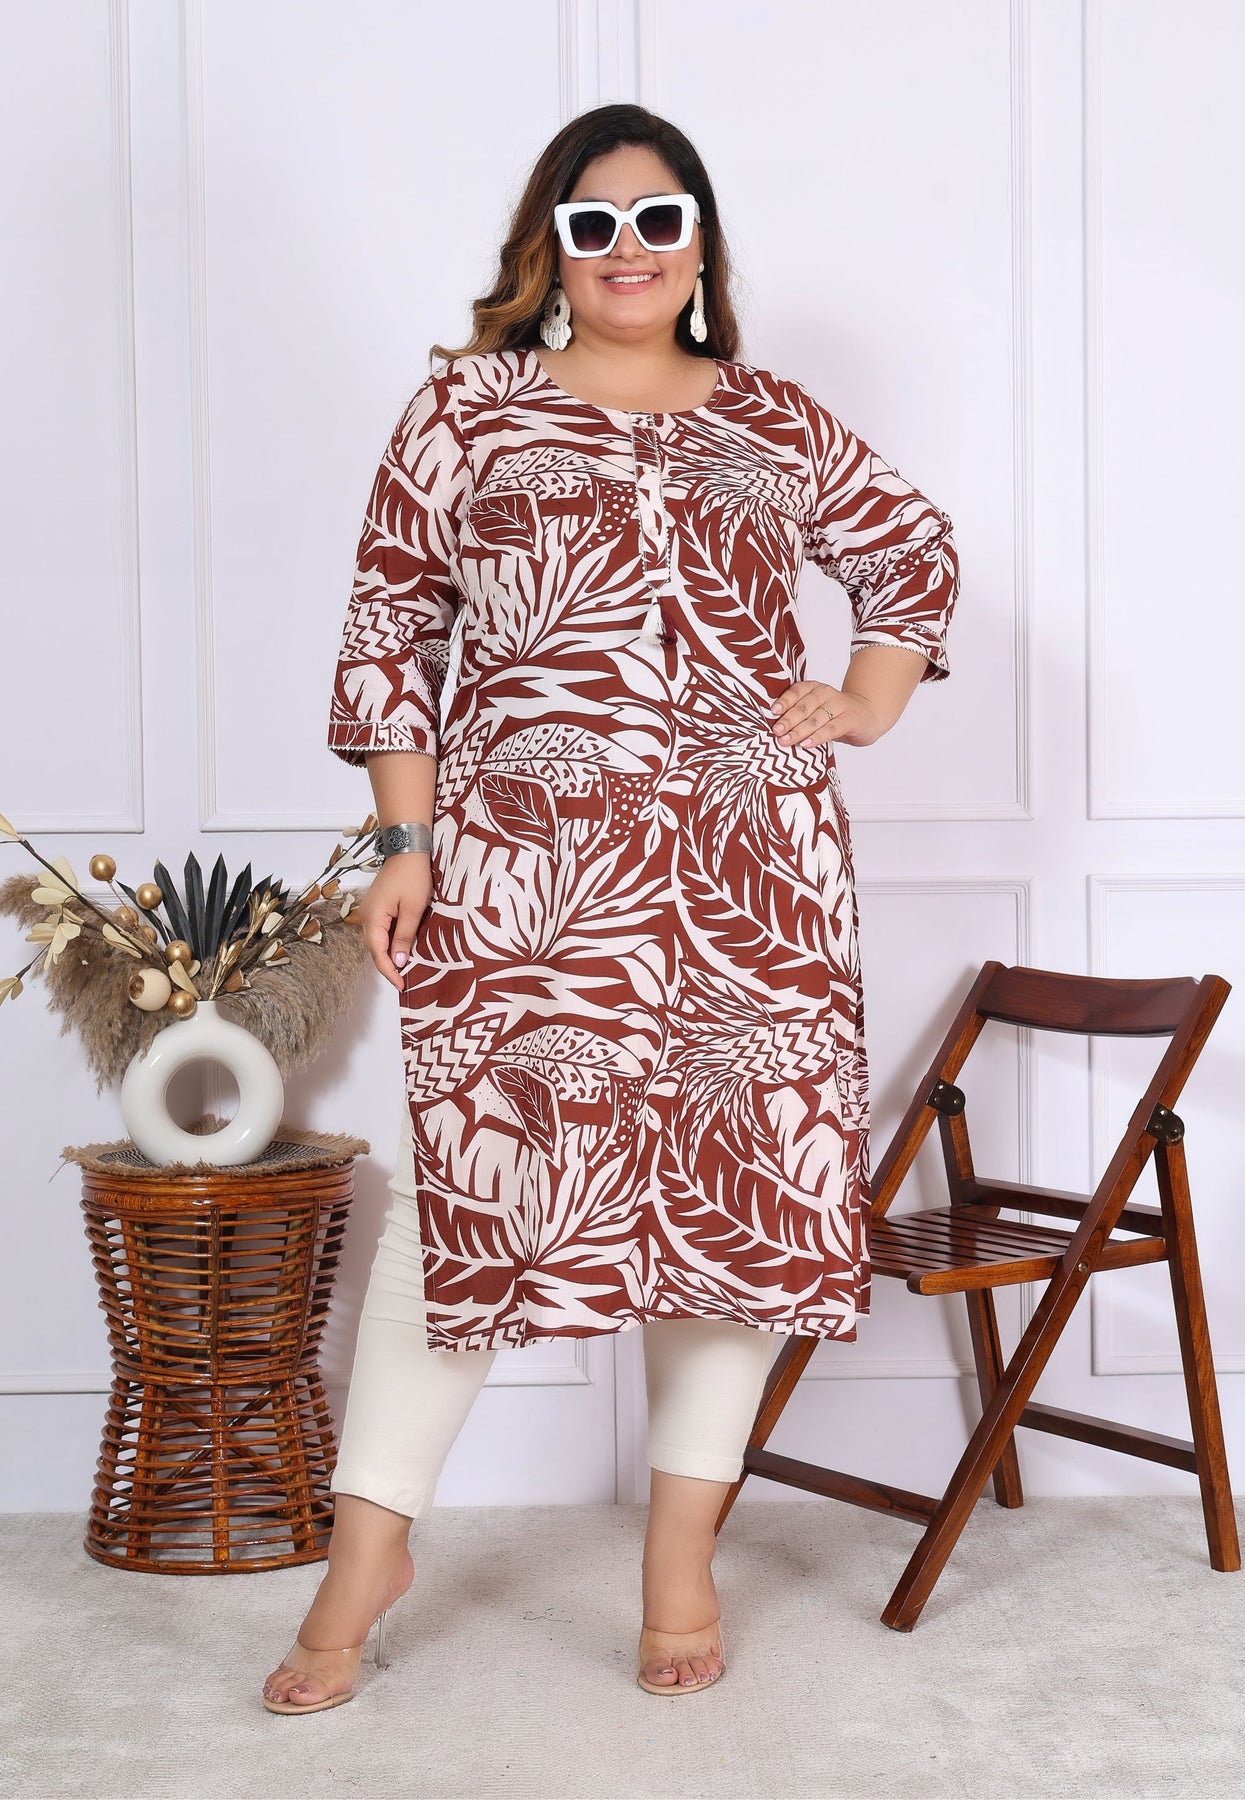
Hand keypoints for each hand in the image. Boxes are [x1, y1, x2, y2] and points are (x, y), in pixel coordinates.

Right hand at [359, 854, 433, 989]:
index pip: (378, 953)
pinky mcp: (377, 906)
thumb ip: (404, 937)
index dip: (389, 971)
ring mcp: (370, 910)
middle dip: (388, 965)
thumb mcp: (413, 910)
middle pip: (375, 948)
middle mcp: (366, 916)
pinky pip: (382, 929)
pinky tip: (403, 947)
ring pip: (378, 940)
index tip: (401, 985)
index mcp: (373, 918)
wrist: (408, 849)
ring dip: (390, 954)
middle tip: (404, 980)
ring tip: (405, 968)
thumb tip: (397, 962)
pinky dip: (391, 941)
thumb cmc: (412, 877)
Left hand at [769, 680, 884, 749]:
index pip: (797, 691)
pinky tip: (807, 744)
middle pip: (804, 707)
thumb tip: (774, 729)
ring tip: (786, 741)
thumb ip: (799, 715)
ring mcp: (839, 706)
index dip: (784, 701)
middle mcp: (826, 694)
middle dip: (788, 720)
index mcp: (814, 688)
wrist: (868, 714)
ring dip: (799, 731)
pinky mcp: (850, 720)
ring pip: (816, 719)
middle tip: (776, 731)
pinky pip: (831, 729)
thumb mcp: (816, 710)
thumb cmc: (835, 715)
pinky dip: (818, 737)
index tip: (772, 712)